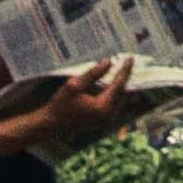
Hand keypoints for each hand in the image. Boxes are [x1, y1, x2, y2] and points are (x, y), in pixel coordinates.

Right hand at [0, 59, 142, 154]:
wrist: (51, 124)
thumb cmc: (61, 104)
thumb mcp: (75, 85)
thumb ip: (93, 74)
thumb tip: (110, 61)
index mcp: (103, 107)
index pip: (119, 85)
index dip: (125, 70)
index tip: (131, 58)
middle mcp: (109, 115)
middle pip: (123, 92)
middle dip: (125, 77)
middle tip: (128, 62)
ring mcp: (107, 120)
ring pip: (120, 99)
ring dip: (121, 85)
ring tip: (123, 70)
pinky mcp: (103, 121)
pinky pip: (115, 104)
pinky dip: (116, 93)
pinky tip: (113, 83)